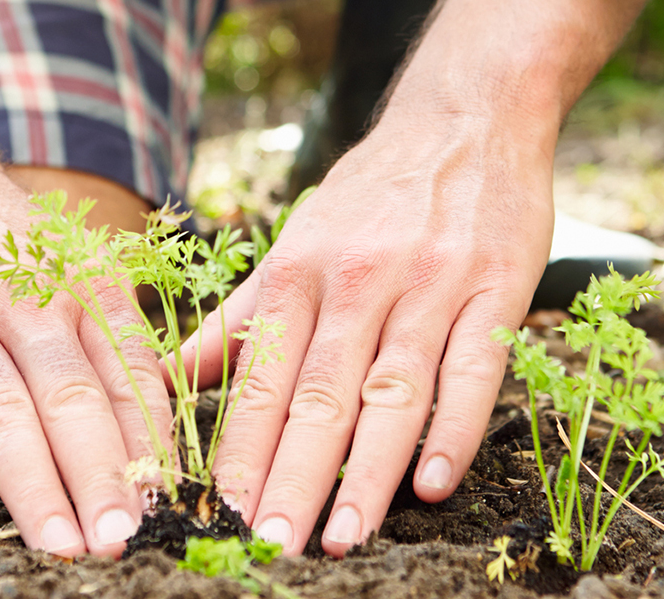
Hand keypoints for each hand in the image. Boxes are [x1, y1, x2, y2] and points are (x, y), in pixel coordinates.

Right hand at [0, 161, 167, 557]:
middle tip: (121, 538)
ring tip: (62, 544)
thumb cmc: (9, 247)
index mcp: (84, 286)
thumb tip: (158, 440)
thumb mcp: (77, 271)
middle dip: (100, 476)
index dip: (148, 444)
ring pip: (3, 411)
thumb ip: (115, 344)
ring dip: (35, 485)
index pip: (127, 374)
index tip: (165, 504)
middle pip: (71, 399)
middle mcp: (25, 301)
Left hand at [184, 116, 554, 556]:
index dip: (242, 453)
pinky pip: (474, 369)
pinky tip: (434, 482)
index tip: (221, 517)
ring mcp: (429, 286)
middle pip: (319, 396)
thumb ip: (239, 319)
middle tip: (272, 545)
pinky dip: (454, 428)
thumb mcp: (295, 244)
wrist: (467, 117)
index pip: (262, 381)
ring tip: (344, 536)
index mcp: (299, 274)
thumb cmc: (373, 194)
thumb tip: (167, 378)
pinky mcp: (496, 289)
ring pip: (392, 391)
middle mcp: (357, 281)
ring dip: (368, 472)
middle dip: (292, 478)